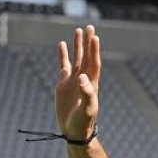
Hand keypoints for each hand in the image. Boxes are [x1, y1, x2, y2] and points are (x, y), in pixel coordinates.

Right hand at [56, 25, 100, 140]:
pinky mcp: (63, 84)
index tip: (95, 37)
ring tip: (78, 30)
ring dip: (78, 45)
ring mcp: (74, 80)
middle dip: (88, 42)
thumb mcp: (88, 109)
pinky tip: (61, 44)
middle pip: (87, 56)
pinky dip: (63, 55)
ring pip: (76, 58)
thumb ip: (87, 93)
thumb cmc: (84, 122)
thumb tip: (82, 77)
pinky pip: (63, 65)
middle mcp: (84, 79)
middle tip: (90, 26)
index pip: (94, 63)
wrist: (74, 131)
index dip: (94, 50)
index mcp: (92, 83)